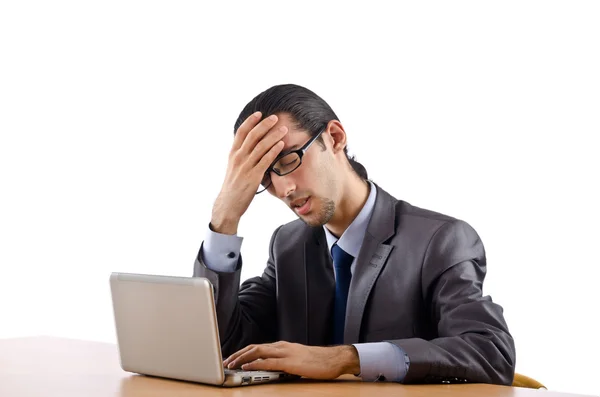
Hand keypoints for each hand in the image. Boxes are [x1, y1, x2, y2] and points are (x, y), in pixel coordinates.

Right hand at [211, 112, 287, 233]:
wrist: (228, 204)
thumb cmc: (234, 186)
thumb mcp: (234, 167)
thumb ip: (241, 155)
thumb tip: (252, 145)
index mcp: (233, 153)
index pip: (241, 132)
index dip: (250, 121)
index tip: (259, 113)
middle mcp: (238, 157)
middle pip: (252, 136)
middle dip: (265, 125)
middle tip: (275, 117)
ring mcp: (245, 166)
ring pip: (260, 146)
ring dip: (273, 136)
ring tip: (283, 129)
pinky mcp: (253, 176)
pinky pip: (265, 160)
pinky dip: (274, 151)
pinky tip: (281, 145)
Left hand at [222, 341, 360, 379]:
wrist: (333, 359)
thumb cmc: (318, 361)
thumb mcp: (296, 359)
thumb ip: (283, 361)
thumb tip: (271, 368)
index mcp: (282, 346)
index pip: (257, 346)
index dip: (242, 352)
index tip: (232, 358)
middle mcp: (281, 346)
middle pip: (254, 347)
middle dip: (237, 354)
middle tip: (225, 361)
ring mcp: (285, 352)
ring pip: (257, 352)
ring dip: (241, 358)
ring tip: (230, 364)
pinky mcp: (289, 361)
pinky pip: (268, 362)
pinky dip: (255, 363)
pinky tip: (246, 367)